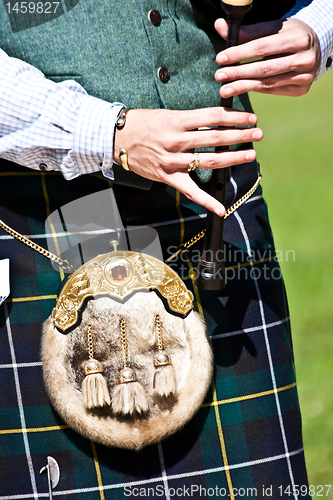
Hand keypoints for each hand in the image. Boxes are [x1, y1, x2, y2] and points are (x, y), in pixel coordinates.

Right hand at [113, 107, 262, 215]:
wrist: (117, 139)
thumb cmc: (142, 123)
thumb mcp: (167, 113)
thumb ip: (190, 119)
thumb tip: (216, 120)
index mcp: (177, 121)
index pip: (214, 117)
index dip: (235, 117)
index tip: (250, 117)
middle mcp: (177, 141)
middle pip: (216, 138)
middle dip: (240, 135)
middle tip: (258, 133)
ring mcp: (173, 161)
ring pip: (209, 161)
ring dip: (233, 158)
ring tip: (250, 154)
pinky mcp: (168, 177)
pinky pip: (190, 191)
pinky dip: (206, 201)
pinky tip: (221, 209)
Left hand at [215, 18, 320, 96]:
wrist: (314, 49)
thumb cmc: (288, 36)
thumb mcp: (272, 29)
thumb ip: (246, 31)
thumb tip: (219, 26)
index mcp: (298, 38)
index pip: (262, 47)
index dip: (240, 54)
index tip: (220, 58)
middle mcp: (304, 58)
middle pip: (264, 68)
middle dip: (238, 73)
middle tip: (219, 76)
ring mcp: (305, 76)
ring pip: (267, 83)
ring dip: (242, 86)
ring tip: (224, 89)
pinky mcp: (301, 89)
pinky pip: (273, 90)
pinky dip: (255, 90)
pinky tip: (240, 89)